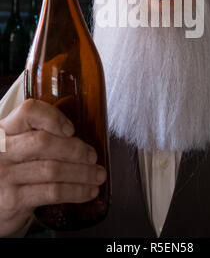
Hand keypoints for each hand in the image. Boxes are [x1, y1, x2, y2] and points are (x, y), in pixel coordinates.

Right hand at [0, 98, 106, 236]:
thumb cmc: (12, 169)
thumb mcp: (17, 146)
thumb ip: (38, 135)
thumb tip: (79, 136)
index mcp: (5, 130)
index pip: (28, 112)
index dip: (53, 117)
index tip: (71, 129)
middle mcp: (2, 150)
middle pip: (43, 142)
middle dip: (75, 149)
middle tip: (92, 156)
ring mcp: (5, 175)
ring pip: (52, 169)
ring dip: (82, 173)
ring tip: (98, 175)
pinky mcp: (13, 200)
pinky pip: (52, 192)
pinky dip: (76, 191)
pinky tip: (88, 191)